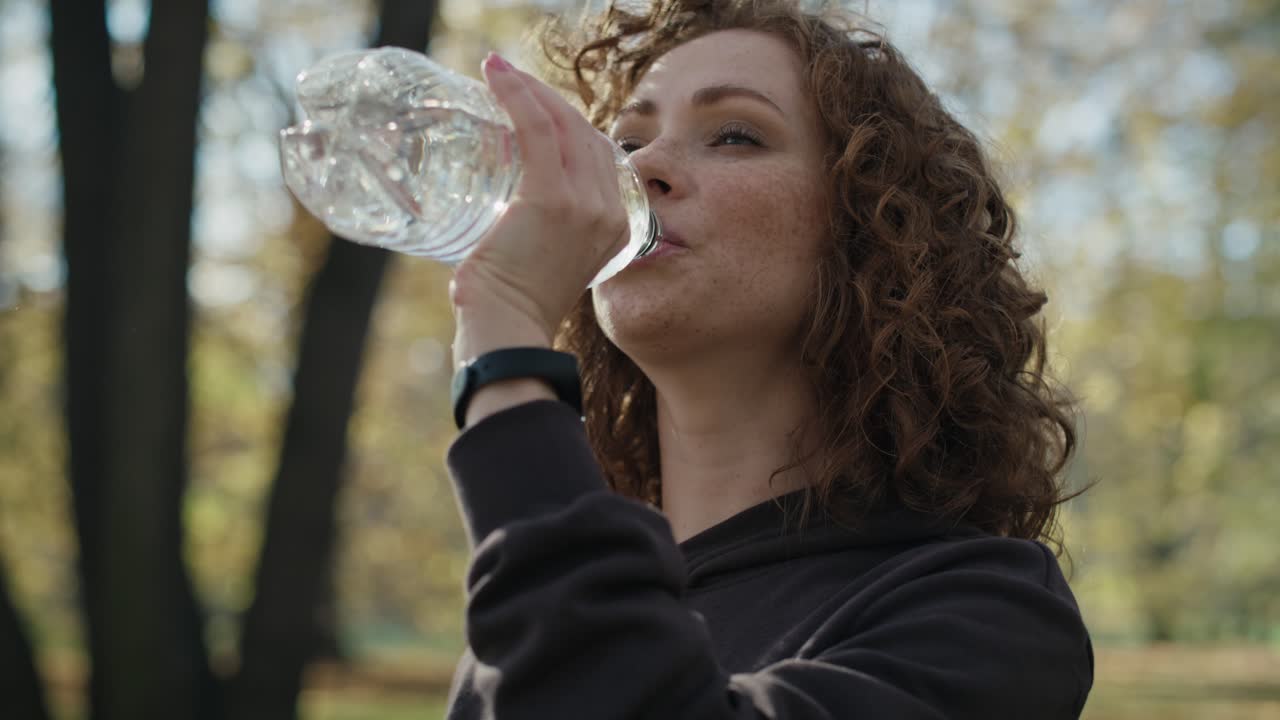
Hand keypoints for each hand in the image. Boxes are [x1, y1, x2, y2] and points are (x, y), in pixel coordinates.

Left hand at [450, 53, 630, 364]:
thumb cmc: (513, 307)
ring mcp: (585, 204)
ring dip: (530, 89)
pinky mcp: (552, 198)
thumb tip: (512, 219)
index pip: (597, 155)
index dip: (568, 123)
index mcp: (617, 226)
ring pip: (563, 124)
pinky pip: (538, 130)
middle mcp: (610, 211)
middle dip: (548, 99)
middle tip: (510, 82)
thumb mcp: (548, 264)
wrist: (508, 331)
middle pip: (585, 133)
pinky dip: (517, 96)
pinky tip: (496, 76)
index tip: (535, 106)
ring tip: (499, 72)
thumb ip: (548, 238)